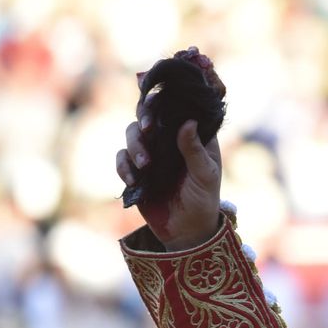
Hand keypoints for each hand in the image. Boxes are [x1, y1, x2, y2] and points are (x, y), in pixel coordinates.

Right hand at [116, 106, 222, 251]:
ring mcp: (151, 152)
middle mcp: (169, 139)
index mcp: (191, 135)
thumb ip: (194, 150)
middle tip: (147, 129)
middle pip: (149, 113)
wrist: (187, 231)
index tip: (156, 96)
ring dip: (135, 146)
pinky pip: (122, 159)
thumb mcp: (205, 176)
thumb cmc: (203, 200)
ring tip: (146, 166)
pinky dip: (124, 166)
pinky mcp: (136, 170)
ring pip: (132, 134)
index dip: (166, 97)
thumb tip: (189, 122)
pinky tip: (134, 180)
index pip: (177, 107)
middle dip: (144, 116)